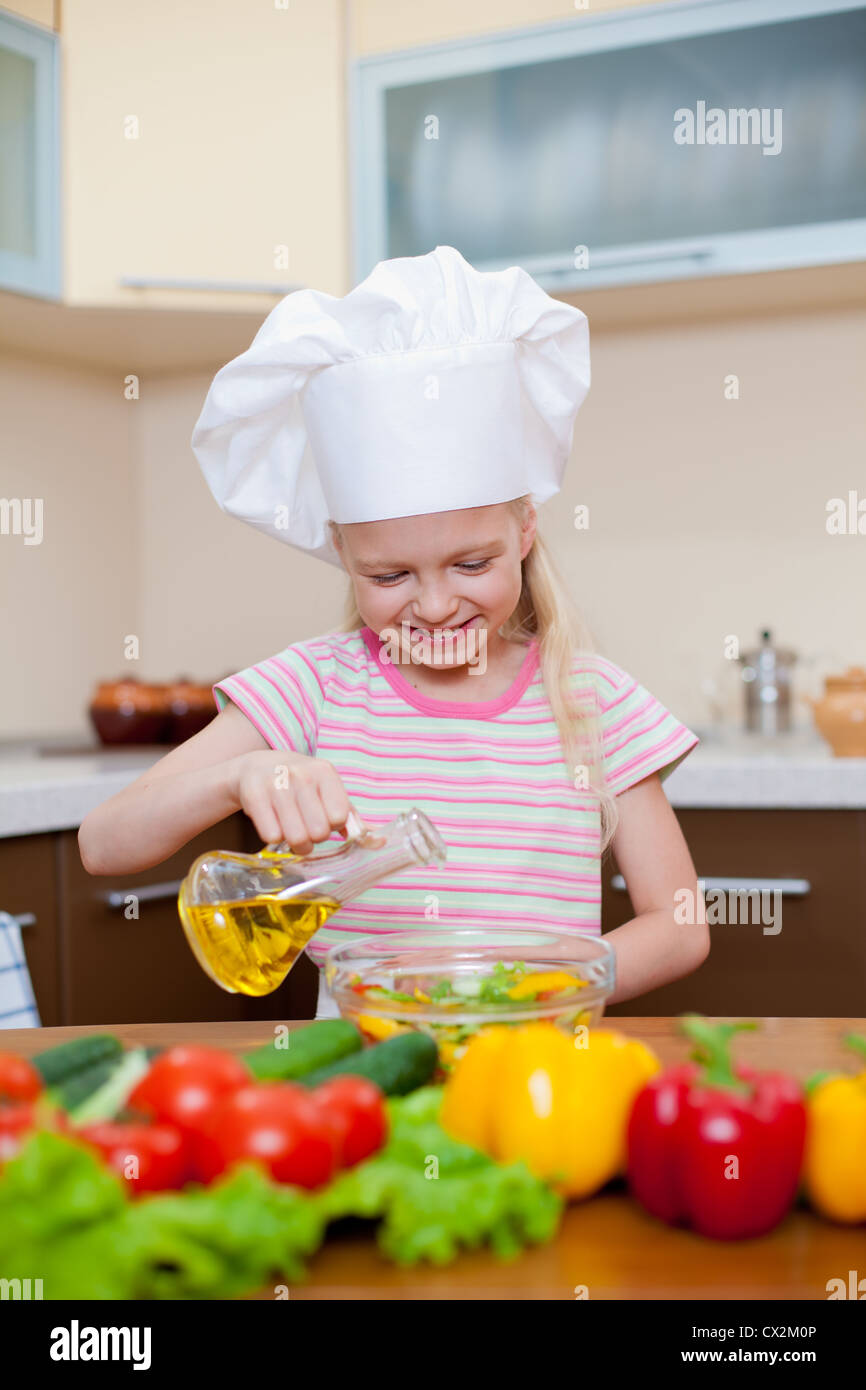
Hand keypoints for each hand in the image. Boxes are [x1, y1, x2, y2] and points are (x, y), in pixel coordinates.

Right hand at [226, 750, 354, 854]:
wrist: (257, 768)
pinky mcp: (253, 794)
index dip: (332, 825)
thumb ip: (353, 819)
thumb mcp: (328, 792)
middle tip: (305, 827)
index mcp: (325, 772)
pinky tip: (273, 822)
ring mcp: (276, 783)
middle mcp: (302, 774)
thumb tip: (380, 842)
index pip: (340, 817)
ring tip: (291, 829)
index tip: (323, 817)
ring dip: (294, 843)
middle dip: (313, 838)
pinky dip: (273, 837)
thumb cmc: (301, 786)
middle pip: (319, 832)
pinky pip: (271, 836)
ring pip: (296, 838)